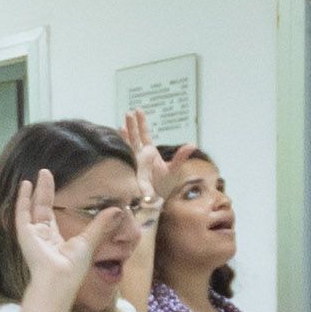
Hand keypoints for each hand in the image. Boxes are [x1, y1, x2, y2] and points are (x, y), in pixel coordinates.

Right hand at [9, 171, 95, 307]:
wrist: (60, 278)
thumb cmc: (74, 266)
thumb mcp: (90, 240)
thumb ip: (100, 224)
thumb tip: (117, 209)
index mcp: (53, 239)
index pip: (50, 214)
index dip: (51, 199)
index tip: (54, 185)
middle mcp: (41, 235)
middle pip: (41, 207)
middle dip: (43, 190)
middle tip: (45, 172)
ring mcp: (31, 234)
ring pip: (31, 207)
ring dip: (34, 191)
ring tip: (38, 174)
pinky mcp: (25, 233)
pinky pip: (21, 213)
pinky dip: (22, 199)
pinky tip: (26, 185)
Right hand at [119, 108, 168, 230]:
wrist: (155, 200)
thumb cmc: (163, 186)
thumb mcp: (173, 169)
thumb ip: (180, 156)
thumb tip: (192, 144)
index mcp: (150, 153)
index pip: (144, 134)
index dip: (141, 123)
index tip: (138, 111)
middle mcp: (140, 155)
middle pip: (135, 136)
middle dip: (133, 124)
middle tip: (129, 112)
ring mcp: (134, 160)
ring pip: (129, 143)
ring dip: (127, 132)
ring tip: (123, 121)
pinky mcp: (130, 167)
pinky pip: (125, 154)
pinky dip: (121, 144)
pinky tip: (118, 134)